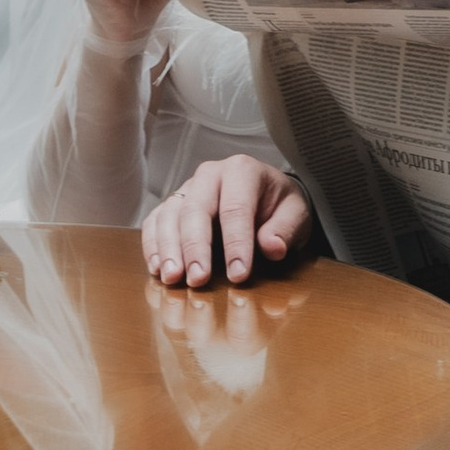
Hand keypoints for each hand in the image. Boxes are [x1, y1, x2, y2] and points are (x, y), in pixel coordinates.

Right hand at [142, 153, 310, 288]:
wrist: (266, 198)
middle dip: (196, 247)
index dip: (236, 243)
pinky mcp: (172, 205)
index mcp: (242, 170)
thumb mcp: (296, 214)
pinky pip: (154, 222)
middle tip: (198, 280)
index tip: (239, 275)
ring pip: (169, 215)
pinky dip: (153, 245)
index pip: (236, 208)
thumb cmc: (280, 207)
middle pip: (196, 208)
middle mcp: (210, 174)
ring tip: (173, 278)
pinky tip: (158, 269)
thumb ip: (286, 229)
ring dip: (168, 249)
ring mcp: (187, 188)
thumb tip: (272, 247)